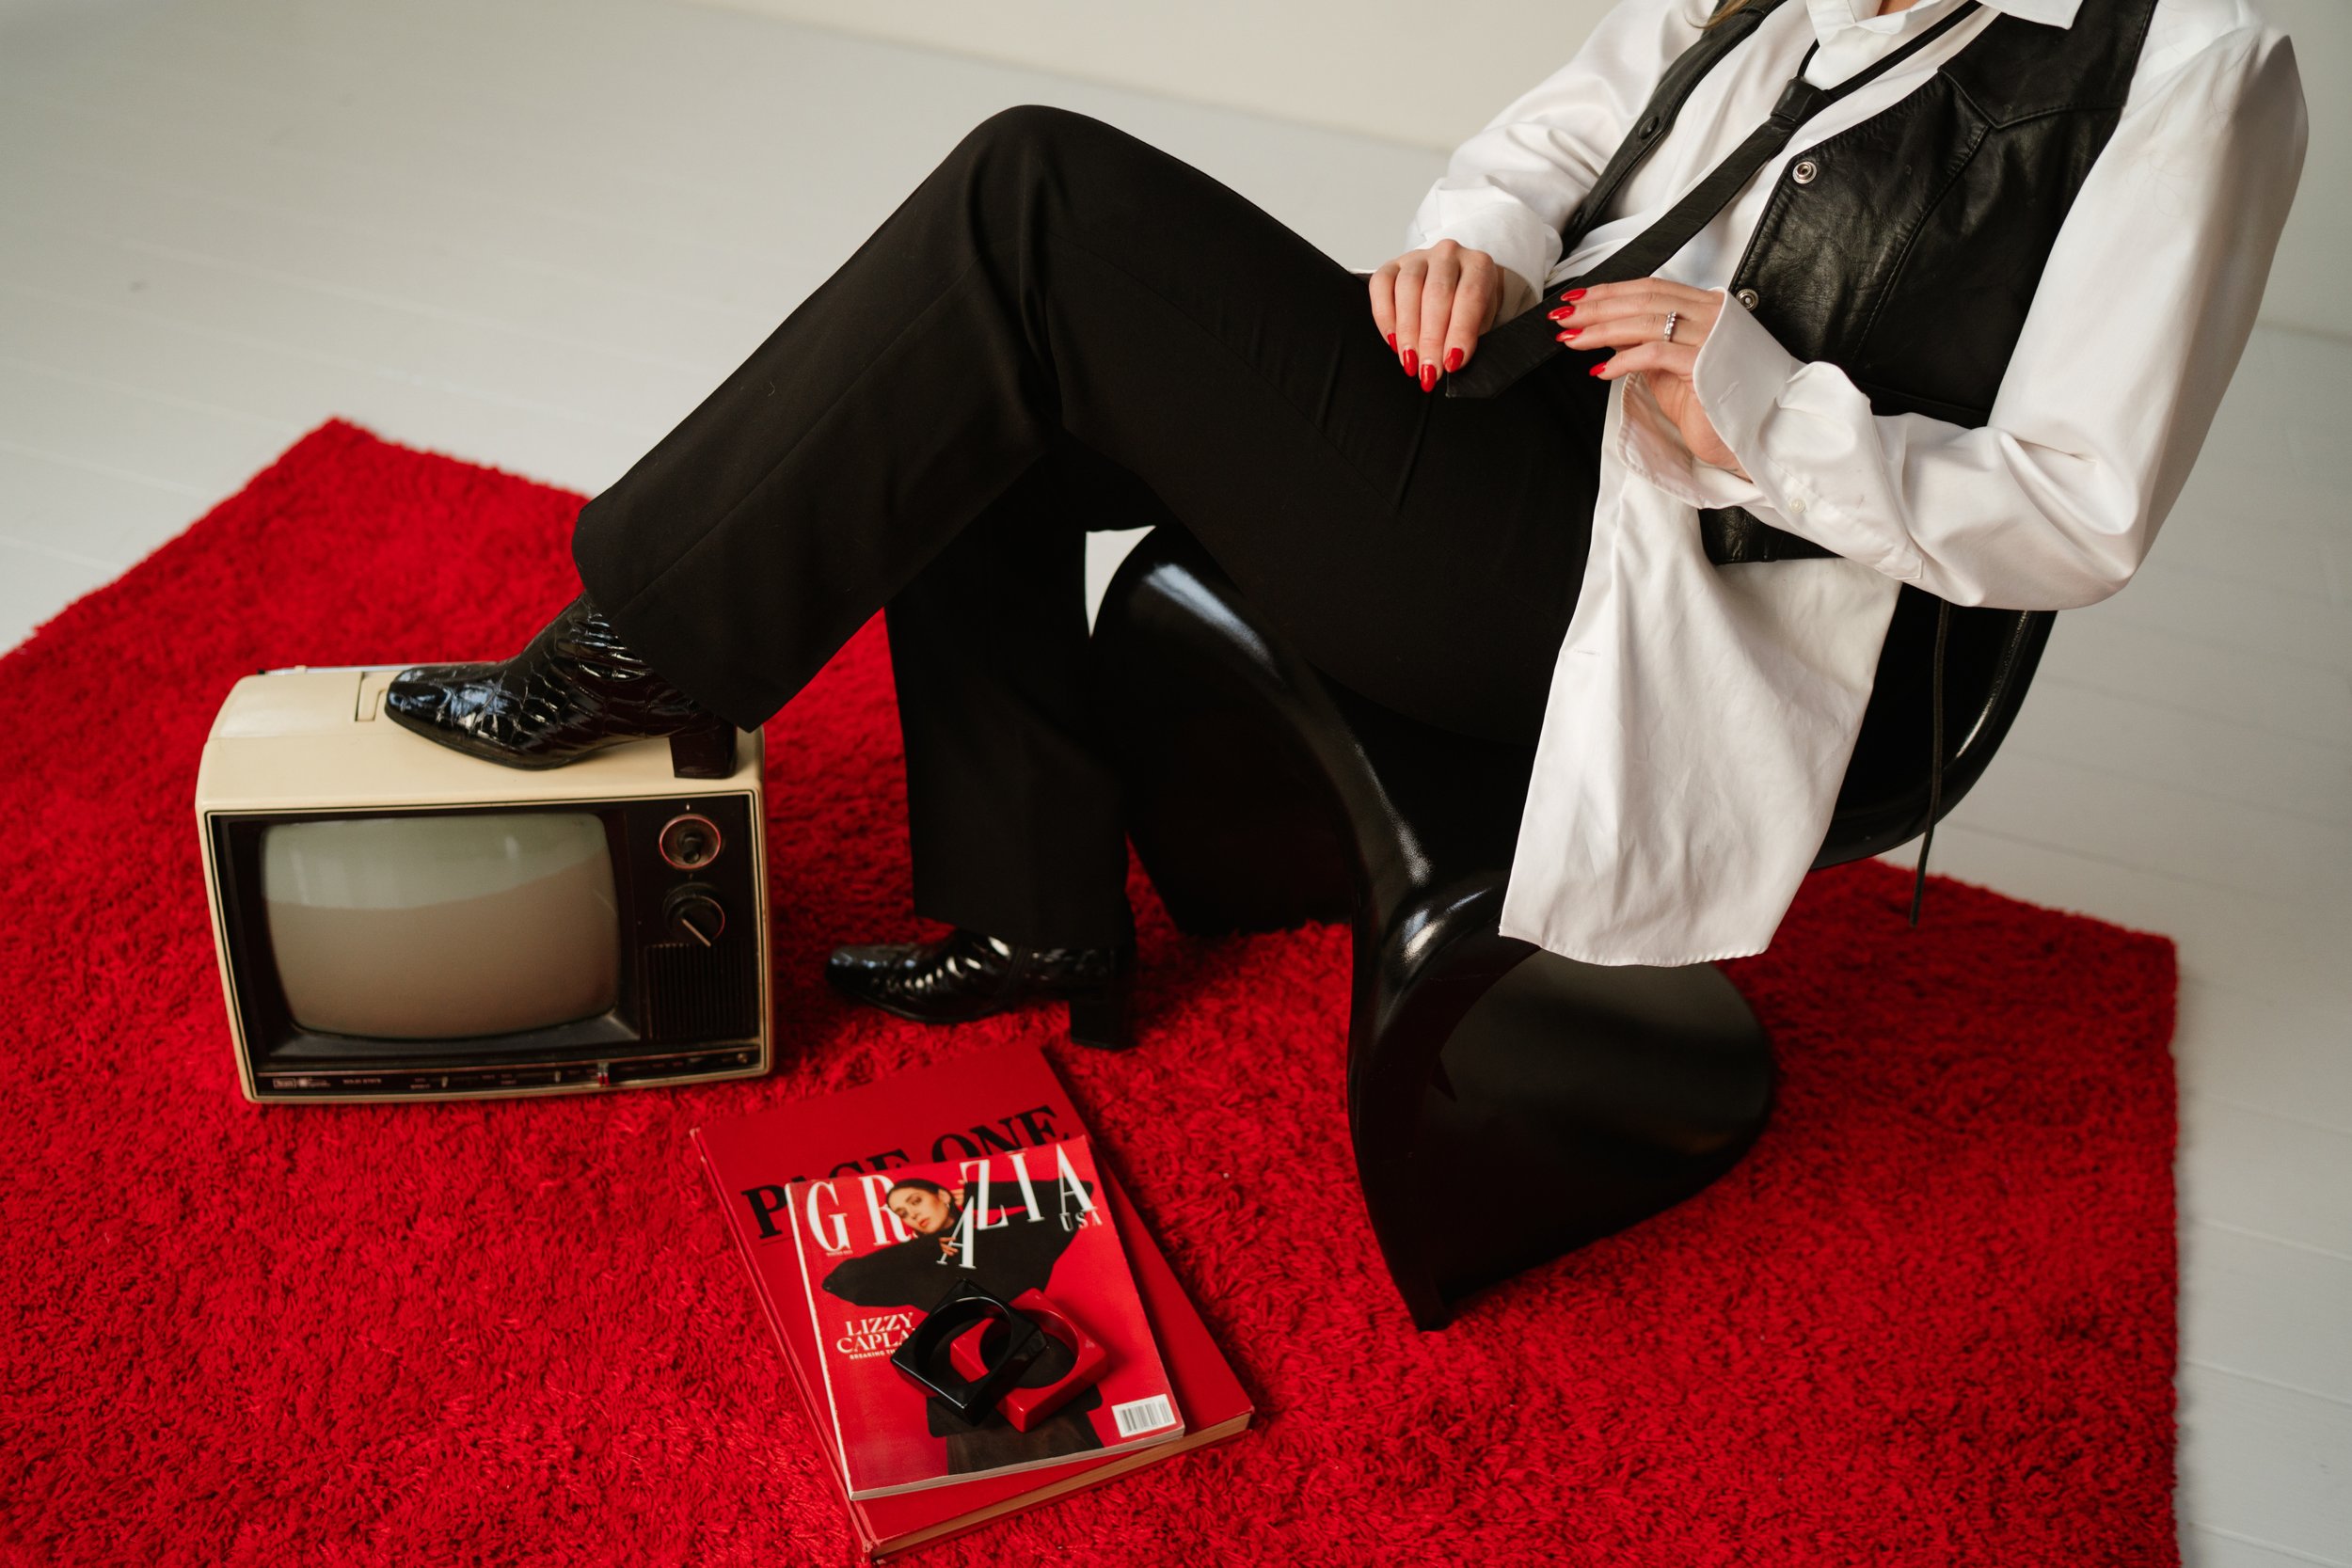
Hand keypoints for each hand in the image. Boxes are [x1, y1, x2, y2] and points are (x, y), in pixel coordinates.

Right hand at [1368, 240, 1503, 393]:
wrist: (1457, 284)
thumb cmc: (1471, 307)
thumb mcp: (1482, 321)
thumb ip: (1470, 337)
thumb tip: (1450, 363)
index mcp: (1478, 265)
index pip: (1470, 296)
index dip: (1460, 332)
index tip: (1452, 363)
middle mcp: (1448, 254)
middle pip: (1437, 293)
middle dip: (1431, 338)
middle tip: (1428, 370)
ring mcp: (1418, 258)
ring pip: (1408, 288)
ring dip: (1407, 330)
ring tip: (1410, 360)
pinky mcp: (1392, 265)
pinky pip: (1381, 286)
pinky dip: (1385, 317)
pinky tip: (1393, 341)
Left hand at [1557, 278, 1749, 477]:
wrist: (1758, 433)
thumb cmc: (1716, 403)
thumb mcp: (1670, 368)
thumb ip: (1645, 344)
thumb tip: (1607, 330)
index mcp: (1707, 307)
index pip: (1651, 288)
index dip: (1610, 291)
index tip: (1578, 299)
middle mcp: (1712, 315)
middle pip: (1644, 299)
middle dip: (1598, 306)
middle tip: (1564, 316)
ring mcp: (1710, 337)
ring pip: (1646, 321)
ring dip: (1602, 329)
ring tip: (1573, 338)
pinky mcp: (1704, 365)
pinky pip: (1655, 353)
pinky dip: (1623, 360)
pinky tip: (1601, 369)